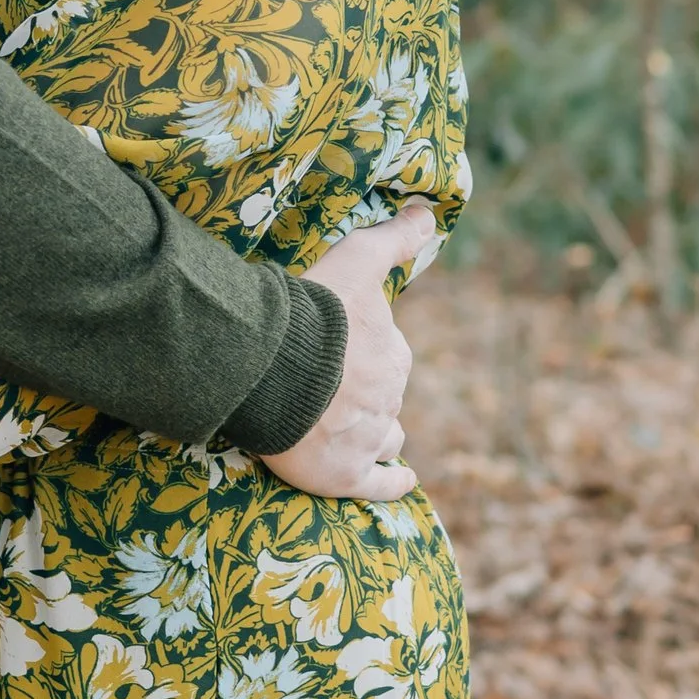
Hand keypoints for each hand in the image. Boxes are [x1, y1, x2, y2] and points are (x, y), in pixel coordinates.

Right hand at [260, 204, 435, 501]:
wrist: (269, 365)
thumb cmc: (312, 311)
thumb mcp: (356, 259)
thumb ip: (394, 238)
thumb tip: (429, 211)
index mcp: (393, 356)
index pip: (389, 360)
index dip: (367, 357)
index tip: (342, 353)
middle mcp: (388, 400)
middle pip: (384, 400)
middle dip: (367, 396)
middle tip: (331, 389)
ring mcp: (368, 440)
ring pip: (384, 439)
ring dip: (377, 435)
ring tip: (354, 430)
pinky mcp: (344, 476)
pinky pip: (380, 486)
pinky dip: (393, 483)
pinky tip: (401, 481)